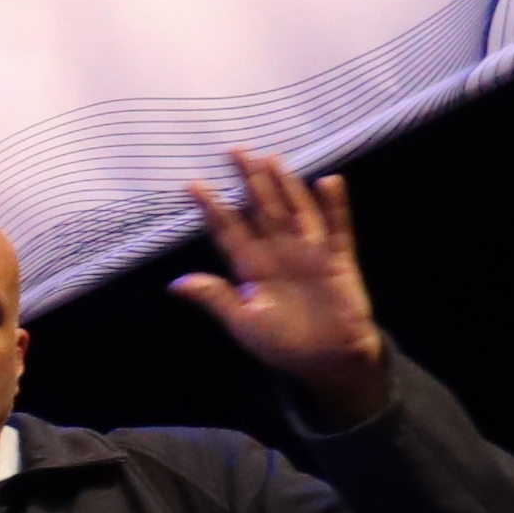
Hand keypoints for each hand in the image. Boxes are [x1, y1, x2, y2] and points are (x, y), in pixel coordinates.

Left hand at [170, 146, 389, 423]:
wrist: (328, 361)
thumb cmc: (283, 344)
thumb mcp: (244, 323)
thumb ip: (216, 299)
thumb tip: (176, 284)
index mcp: (251, 268)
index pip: (228, 230)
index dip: (212, 208)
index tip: (192, 185)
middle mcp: (278, 253)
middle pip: (260, 210)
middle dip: (248, 182)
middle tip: (235, 151)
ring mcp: (308, 253)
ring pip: (294, 211)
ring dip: (285, 186)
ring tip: (272, 159)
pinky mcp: (337, 260)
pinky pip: (336, 229)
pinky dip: (334, 206)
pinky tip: (328, 181)